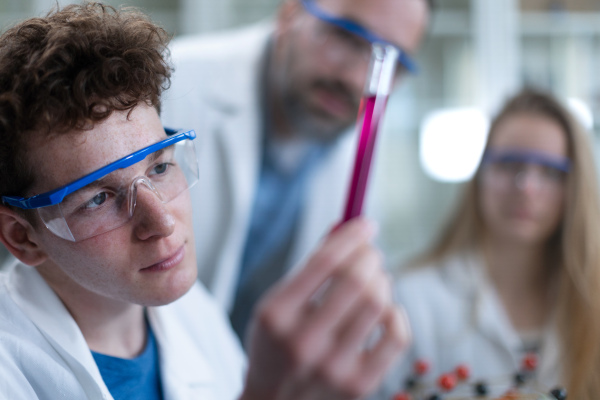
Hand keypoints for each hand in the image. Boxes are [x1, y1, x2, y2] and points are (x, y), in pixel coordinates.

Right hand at [240, 218, 410, 399]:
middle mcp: (303, 342)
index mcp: (276, 315)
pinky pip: (397, 333)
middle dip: (370, 256)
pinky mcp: (360, 384)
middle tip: (370, 254)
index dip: (352, 235)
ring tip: (374, 282)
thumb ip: (309, 268)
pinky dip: (396, 313)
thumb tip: (345, 228)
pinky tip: (384, 311)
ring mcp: (333, 367)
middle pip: (357, 279)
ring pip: (379, 302)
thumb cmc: (278, 347)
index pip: (325, 261)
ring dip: (382, 281)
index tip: (366, 224)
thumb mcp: (276, 306)